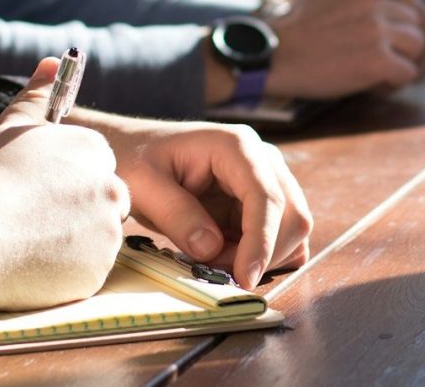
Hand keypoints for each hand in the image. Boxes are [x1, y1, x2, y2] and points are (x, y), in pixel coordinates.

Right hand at [0, 58, 129, 310]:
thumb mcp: (8, 128)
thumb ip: (37, 96)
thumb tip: (53, 62)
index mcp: (92, 150)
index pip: (96, 165)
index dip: (64, 180)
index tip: (37, 191)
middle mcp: (110, 187)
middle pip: (104, 201)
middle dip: (76, 211)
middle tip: (31, 219)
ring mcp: (107, 232)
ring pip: (97, 238)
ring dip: (72, 241)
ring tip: (26, 241)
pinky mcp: (98, 272)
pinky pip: (88, 271)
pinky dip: (66, 271)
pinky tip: (31, 264)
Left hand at [76, 116, 313, 288]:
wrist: (132, 150)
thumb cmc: (135, 159)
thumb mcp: (143, 185)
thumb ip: (177, 215)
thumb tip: (211, 249)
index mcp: (236, 146)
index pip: (267, 197)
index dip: (261, 241)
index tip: (244, 277)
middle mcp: (262, 159)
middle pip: (292, 215)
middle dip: (263, 253)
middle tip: (216, 271)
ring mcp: (266, 179)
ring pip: (291, 229)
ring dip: (261, 257)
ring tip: (214, 259)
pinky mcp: (261, 201)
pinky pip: (280, 236)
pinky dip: (262, 256)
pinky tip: (228, 256)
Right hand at [265, 0, 424, 98]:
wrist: (271, 57)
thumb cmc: (296, 32)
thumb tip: (399, 8)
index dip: (406, 0)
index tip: (391, 19)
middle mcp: (371, 0)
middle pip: (417, 18)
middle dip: (406, 39)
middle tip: (383, 55)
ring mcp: (376, 29)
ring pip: (419, 45)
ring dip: (404, 61)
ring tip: (377, 70)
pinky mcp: (377, 59)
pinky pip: (408, 73)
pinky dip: (394, 83)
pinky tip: (372, 84)